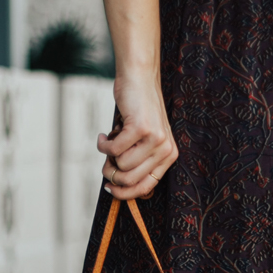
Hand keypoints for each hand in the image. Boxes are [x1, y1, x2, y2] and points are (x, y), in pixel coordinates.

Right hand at [98, 72, 177, 199]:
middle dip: (112, 173)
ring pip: (121, 165)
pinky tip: (104, 134)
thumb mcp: (142, 140)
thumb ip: (135, 161)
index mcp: (169, 156)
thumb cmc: (136, 111)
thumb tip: (114, 185)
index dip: (125, 193)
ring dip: (108, 154)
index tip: (110, 189)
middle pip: (130, 179)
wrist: (138, 79)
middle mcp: (166, 149)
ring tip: (110, 140)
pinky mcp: (141, 128)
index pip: (146, 187)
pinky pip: (113, 150)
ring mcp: (155, 139)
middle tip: (105, 161)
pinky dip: (103, 144)